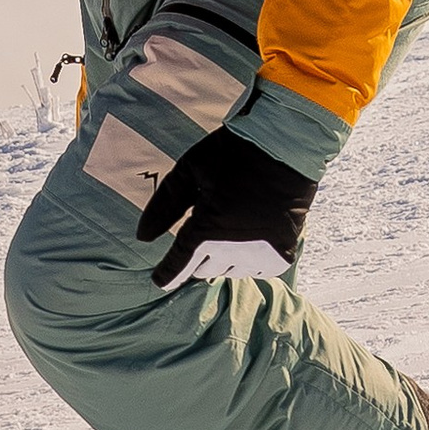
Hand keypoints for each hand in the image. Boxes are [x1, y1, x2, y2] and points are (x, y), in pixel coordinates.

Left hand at [135, 125, 315, 290]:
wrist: (286, 149)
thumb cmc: (233, 154)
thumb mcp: (190, 171)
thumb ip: (164, 206)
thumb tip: (142, 238)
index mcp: (206, 230)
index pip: (178, 265)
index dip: (166, 275)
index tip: (159, 280)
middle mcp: (232, 250)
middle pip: (202, 270)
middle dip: (196, 257)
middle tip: (203, 232)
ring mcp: (259, 256)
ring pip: (228, 271)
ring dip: (222, 257)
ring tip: (229, 227)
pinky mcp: (281, 257)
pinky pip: (255, 271)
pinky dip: (248, 259)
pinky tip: (249, 236)